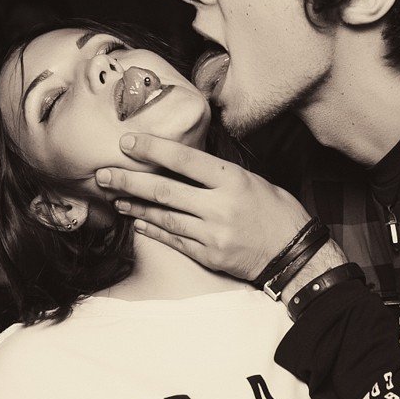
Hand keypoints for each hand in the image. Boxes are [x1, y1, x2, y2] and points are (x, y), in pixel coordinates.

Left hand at [96, 133, 312, 280]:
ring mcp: (213, 233)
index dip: (152, 150)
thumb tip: (183, 162)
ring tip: (115, 198)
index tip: (127, 143)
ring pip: (164, 216)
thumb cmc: (277, 212)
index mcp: (233, 180)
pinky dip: (153, 229)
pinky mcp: (209, 255)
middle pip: (164, 190)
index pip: (184, 159)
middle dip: (129, 181)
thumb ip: (218, 175)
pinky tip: (137, 222)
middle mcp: (220, 206)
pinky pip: (174, 240)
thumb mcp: (253, 181)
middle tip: (103, 174)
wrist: (295, 254)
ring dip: (135, 207)